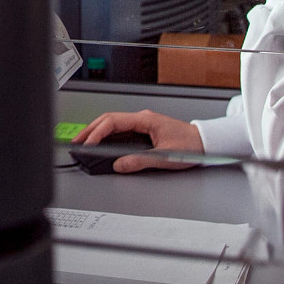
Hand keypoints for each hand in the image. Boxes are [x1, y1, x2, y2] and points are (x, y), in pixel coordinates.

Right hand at [73, 110, 203, 172]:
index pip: (113, 122)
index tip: (87, 144)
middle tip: (76, 142)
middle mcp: (142, 119)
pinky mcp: (145, 131)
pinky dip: (107, 136)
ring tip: (84, 143)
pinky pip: (121, 130)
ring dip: (97, 132)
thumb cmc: (191, 146)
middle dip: (90, 130)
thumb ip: (140, 161)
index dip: (97, 133)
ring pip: (113, 124)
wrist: (207, 143)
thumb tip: (119, 165)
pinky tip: (101, 143)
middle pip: (109, 120)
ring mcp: (143, 124)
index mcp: (145, 120)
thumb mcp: (164, 157)